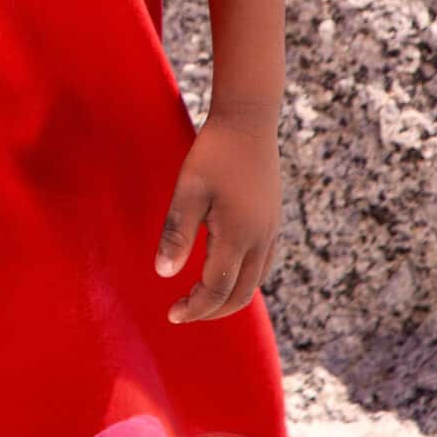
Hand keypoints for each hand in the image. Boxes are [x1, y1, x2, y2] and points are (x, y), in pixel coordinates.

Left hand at [153, 100, 281, 323]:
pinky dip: (243, 280)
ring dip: (228, 298)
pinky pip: (262, 265)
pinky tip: (224, 273)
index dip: (195, 308)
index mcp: (238, 236)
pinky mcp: (273, 222)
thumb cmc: (213, 153)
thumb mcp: (187, 190)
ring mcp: (271, 232)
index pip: (217, 289)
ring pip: (255, 282)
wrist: (248, 122)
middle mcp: (260, 240)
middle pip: (240, 294)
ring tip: (200, 299)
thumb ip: (176, 233)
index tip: (171, 314)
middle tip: (182, 312)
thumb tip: (163, 275)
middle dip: (211, 310)